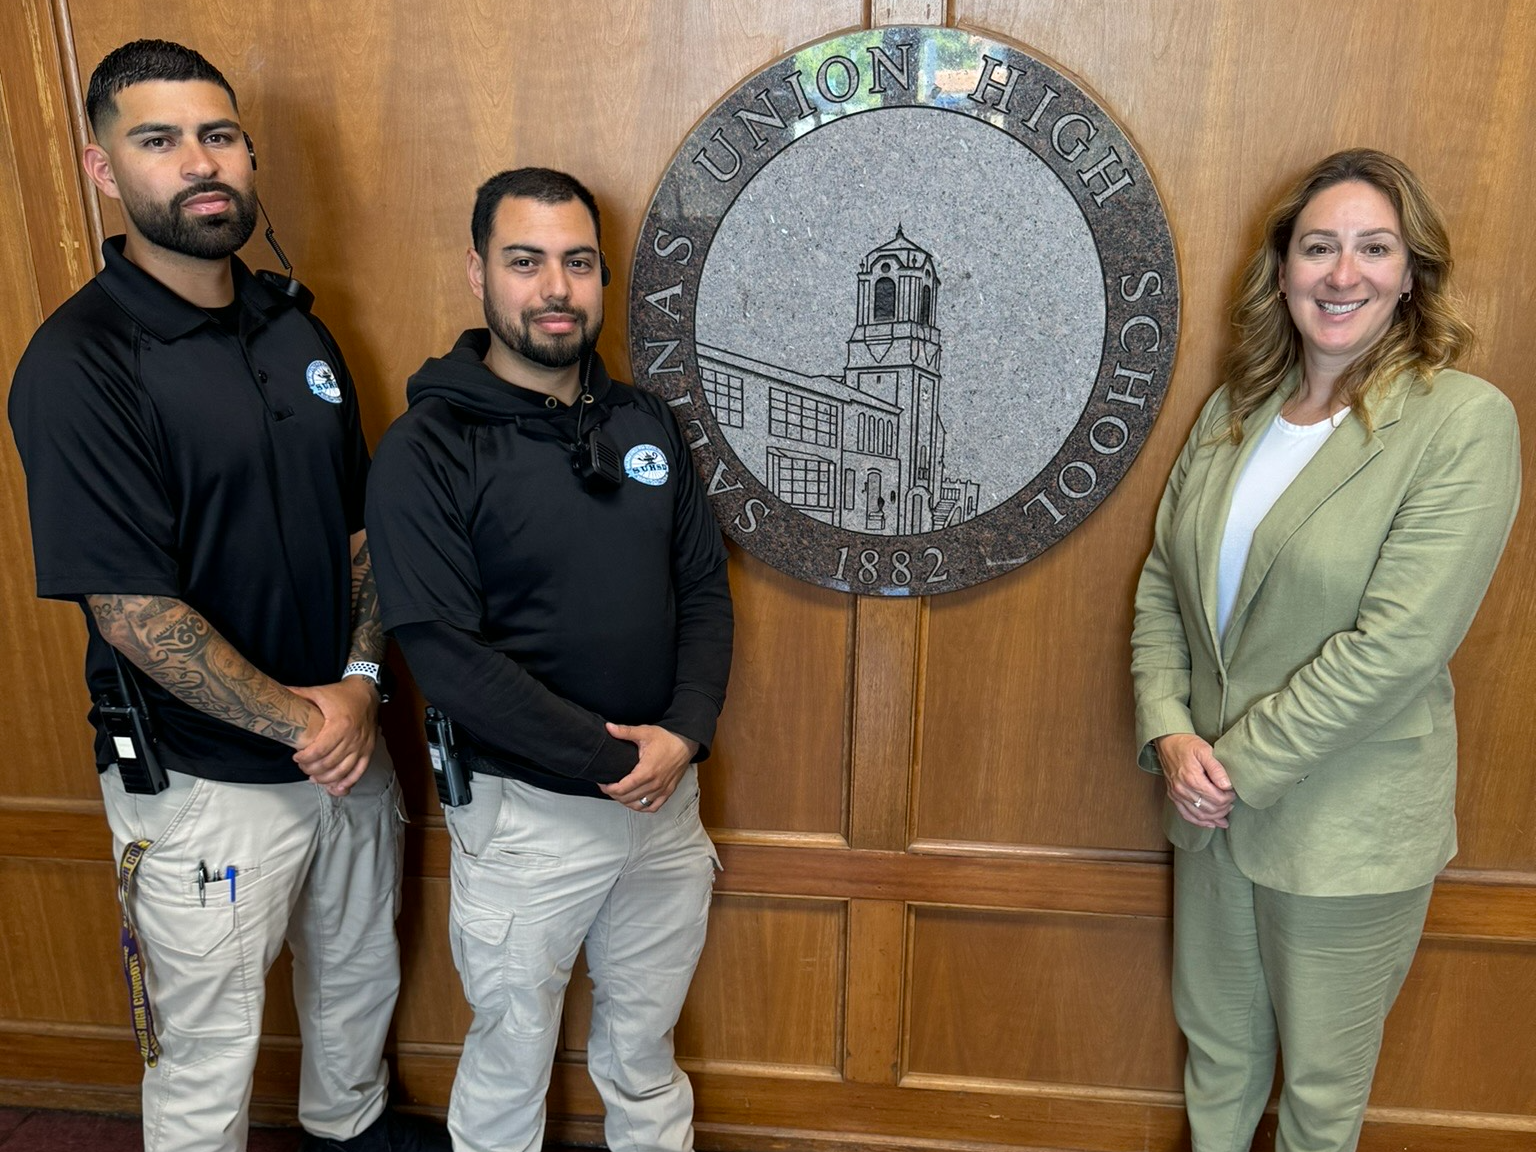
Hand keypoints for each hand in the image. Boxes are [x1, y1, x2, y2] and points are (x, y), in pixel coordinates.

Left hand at [290, 678, 379, 795]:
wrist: (367, 692)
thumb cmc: (342, 694)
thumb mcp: (319, 692)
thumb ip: (298, 694)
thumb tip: (275, 692)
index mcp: (339, 724)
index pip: (319, 750)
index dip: (305, 758)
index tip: (296, 757)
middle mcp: (352, 738)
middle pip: (329, 763)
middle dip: (312, 769)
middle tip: (303, 767)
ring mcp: (362, 746)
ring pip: (343, 771)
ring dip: (326, 778)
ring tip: (314, 777)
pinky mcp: (368, 750)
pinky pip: (359, 771)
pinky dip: (348, 782)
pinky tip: (336, 787)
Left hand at [599, 723, 697, 811]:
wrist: (686, 743)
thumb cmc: (667, 738)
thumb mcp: (644, 732)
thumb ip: (625, 731)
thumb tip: (608, 727)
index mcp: (647, 771)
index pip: (623, 788)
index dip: (609, 789)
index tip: (603, 784)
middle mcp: (655, 783)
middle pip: (628, 798)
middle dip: (614, 795)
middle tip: (608, 787)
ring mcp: (662, 789)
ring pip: (639, 805)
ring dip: (626, 802)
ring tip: (619, 794)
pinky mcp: (668, 791)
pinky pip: (653, 807)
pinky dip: (642, 807)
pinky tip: (635, 801)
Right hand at [1154, 733, 1235, 827]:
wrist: (1167, 742)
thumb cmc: (1187, 745)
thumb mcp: (1205, 750)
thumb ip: (1217, 768)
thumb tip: (1227, 785)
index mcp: (1192, 779)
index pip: (1216, 799)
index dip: (1228, 799)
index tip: (1233, 793)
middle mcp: (1183, 790)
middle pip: (1209, 810)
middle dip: (1224, 808)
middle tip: (1231, 802)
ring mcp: (1176, 795)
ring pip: (1199, 816)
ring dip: (1214, 818)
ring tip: (1225, 814)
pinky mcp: (1173, 796)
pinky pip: (1187, 815)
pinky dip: (1200, 822)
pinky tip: (1210, 823)